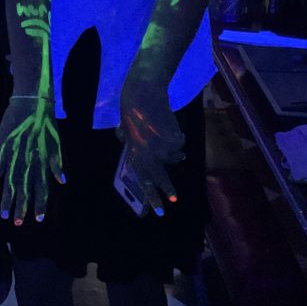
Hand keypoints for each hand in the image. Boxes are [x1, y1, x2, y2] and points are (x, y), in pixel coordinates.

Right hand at [0, 94, 64, 224]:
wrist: (31, 101)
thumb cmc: (45, 121)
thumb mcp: (56, 142)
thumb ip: (57, 163)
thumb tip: (62, 181)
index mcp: (43, 160)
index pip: (42, 187)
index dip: (40, 203)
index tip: (38, 219)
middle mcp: (29, 160)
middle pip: (25, 188)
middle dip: (21, 206)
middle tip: (17, 223)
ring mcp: (15, 154)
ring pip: (11, 181)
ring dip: (7, 198)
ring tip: (4, 213)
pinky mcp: (3, 146)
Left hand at [117, 83, 185, 215]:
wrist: (144, 94)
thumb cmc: (131, 110)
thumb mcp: (126, 131)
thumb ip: (132, 145)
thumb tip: (138, 154)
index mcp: (135, 154)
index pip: (144, 180)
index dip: (152, 196)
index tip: (159, 211)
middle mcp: (150, 155)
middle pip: (161, 178)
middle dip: (167, 188)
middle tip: (174, 198)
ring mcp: (163, 148)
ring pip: (174, 156)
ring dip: (173, 151)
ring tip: (165, 136)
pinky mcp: (175, 139)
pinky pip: (180, 142)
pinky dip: (176, 136)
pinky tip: (169, 125)